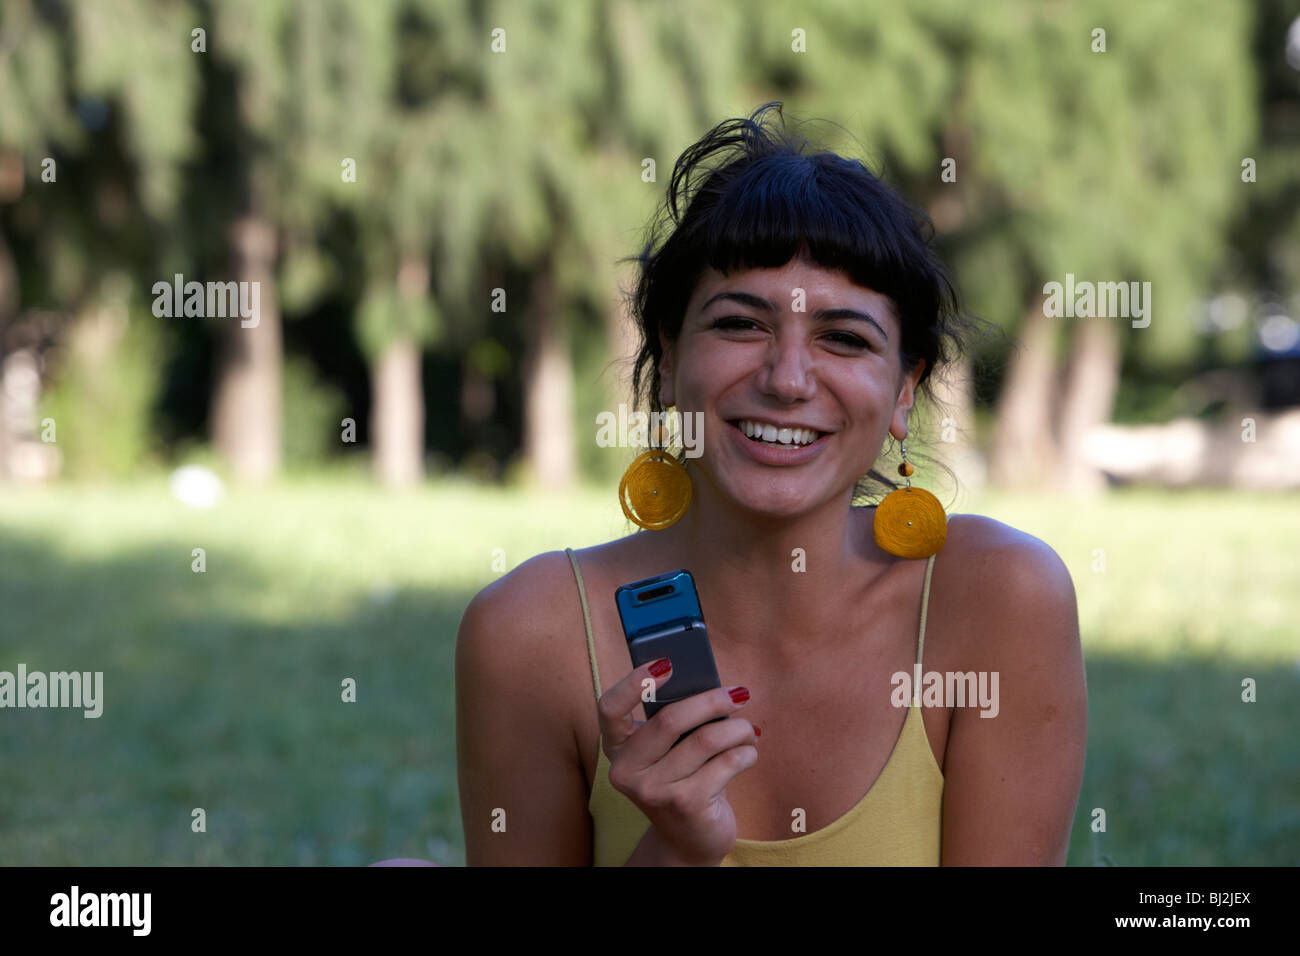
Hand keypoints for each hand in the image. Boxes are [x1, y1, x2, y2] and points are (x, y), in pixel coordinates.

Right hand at [597, 658, 758, 865]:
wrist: (689, 841)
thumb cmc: (683, 780)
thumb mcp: (670, 751)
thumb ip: (678, 720)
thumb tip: (713, 685)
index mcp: (618, 748)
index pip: (609, 708)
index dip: (633, 682)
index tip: (667, 663)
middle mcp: (627, 771)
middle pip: (669, 719)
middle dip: (712, 700)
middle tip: (740, 693)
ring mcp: (654, 791)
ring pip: (706, 739)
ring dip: (737, 728)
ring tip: (748, 728)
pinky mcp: (686, 805)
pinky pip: (727, 762)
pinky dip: (746, 753)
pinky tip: (748, 753)